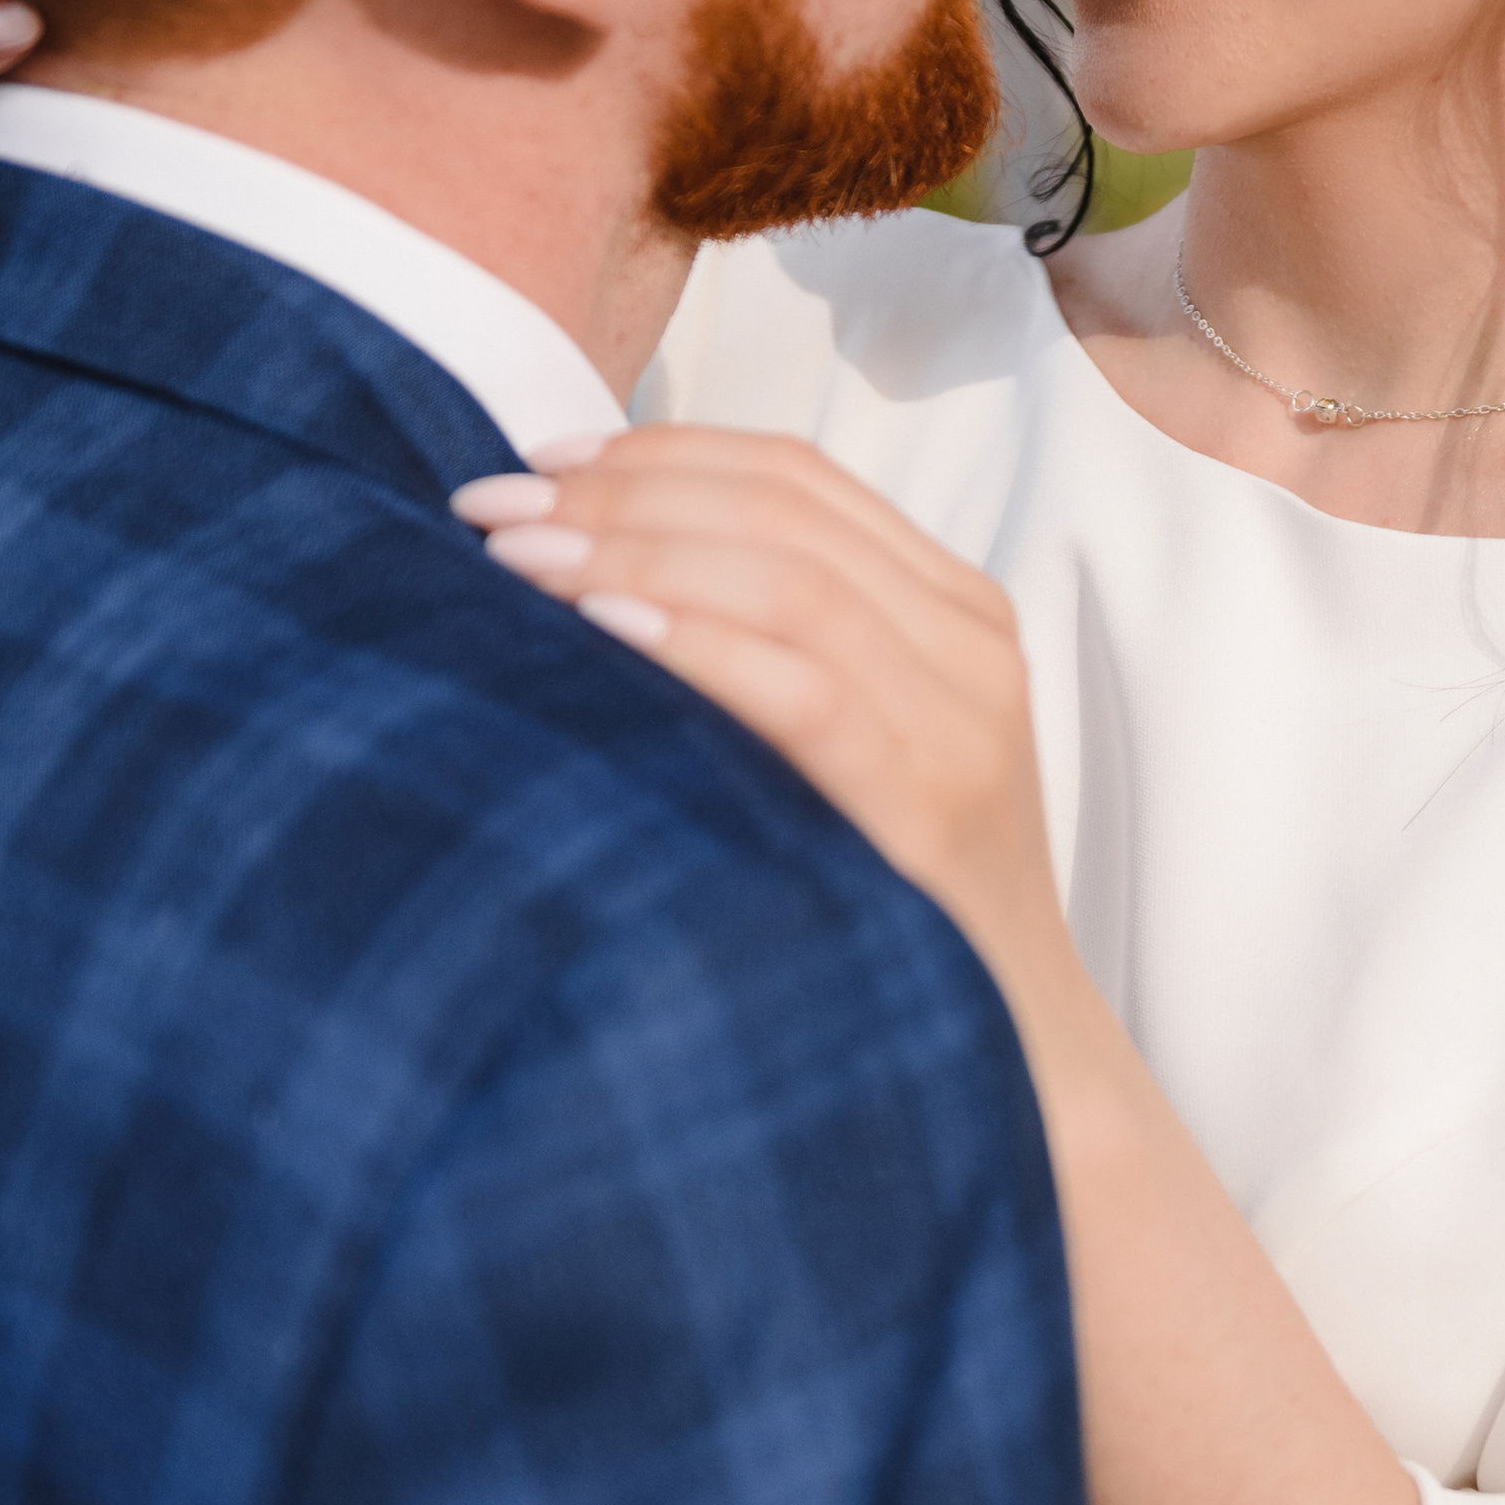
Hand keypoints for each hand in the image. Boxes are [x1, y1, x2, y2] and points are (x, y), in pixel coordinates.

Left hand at [452, 427, 1076, 1022]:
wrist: (1014, 1051)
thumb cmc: (898, 903)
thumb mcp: (852, 751)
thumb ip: (776, 653)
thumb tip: (593, 571)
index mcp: (956, 611)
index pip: (797, 478)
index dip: (659, 453)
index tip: (536, 464)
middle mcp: (972, 644)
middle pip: (781, 509)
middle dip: (621, 492)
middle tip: (491, 506)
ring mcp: (964, 720)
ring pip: (789, 578)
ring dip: (633, 552)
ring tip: (517, 558)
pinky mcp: (934, 800)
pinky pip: (805, 687)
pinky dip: (697, 642)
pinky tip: (601, 624)